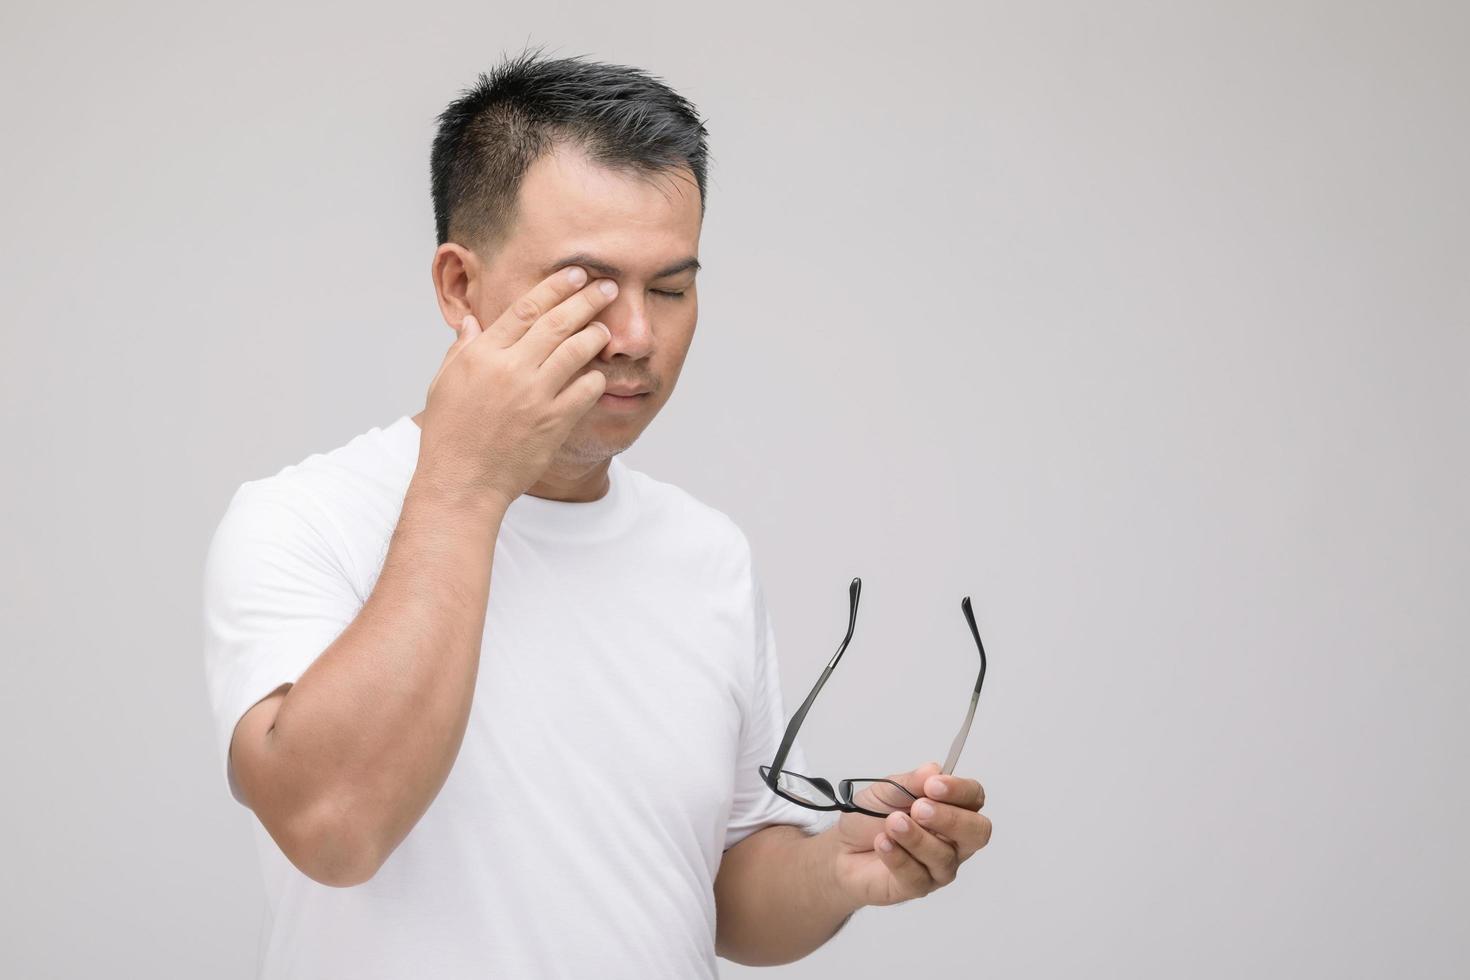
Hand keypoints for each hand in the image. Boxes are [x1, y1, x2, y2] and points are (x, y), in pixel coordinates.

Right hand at [417, 265, 618, 507]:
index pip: (526, 307)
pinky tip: (600, 373)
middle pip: (558, 322)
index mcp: (482, 354)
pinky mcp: (554, 422)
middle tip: (607, 287)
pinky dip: (596, 377)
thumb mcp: (444, 384)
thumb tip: (473, 322)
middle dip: (587, 299)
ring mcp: (535, 396)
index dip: (555, 287)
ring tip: (606, 328)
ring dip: (596, 334)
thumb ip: (462, 349)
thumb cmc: (450, 434)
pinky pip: (586, 390)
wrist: (463, 482)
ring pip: (577, 351)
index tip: (576, 274)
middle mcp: (511, 369)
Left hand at [828, 761, 991, 907]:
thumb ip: (911, 781)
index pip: (973, 797)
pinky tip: (883, 843)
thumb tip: (934, 770)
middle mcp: (953, 839)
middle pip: (977, 832)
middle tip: (918, 808)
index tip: (933, 784)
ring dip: (915, 837)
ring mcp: (939, 866)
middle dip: (950, 818)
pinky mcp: (919, 887)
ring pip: (943, 856)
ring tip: (891, 824)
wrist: (841, 849)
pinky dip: (898, 856)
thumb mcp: (886, 790)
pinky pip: (917, 875)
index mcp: (951, 808)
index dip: (959, 790)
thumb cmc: (869, 818)